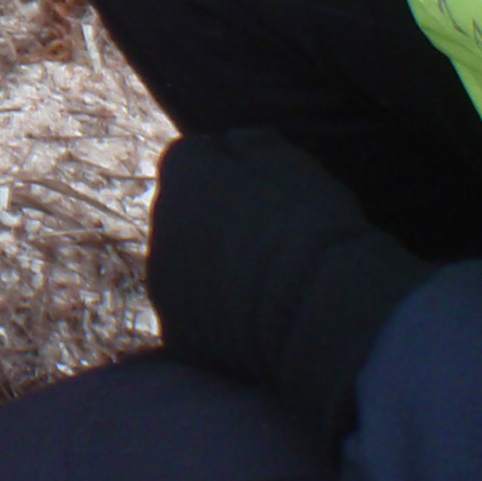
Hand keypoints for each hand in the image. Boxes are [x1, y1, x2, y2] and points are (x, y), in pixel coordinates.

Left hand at [144, 127, 439, 445]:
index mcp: (180, 173)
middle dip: (216, 224)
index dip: (234, 174)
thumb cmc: (314, 228)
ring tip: (269, 288)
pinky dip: (218, 321)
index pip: (195, 158)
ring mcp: (163, 285)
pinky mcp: (178, 336)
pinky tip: (260, 325)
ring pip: (185, 269)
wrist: (322, 312)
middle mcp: (159, 224)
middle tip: (272, 243)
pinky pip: (195, 320)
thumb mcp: (292, 162)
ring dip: (212, 272)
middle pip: (185, 216)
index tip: (269, 194)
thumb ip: (250, 144)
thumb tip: (232, 144)